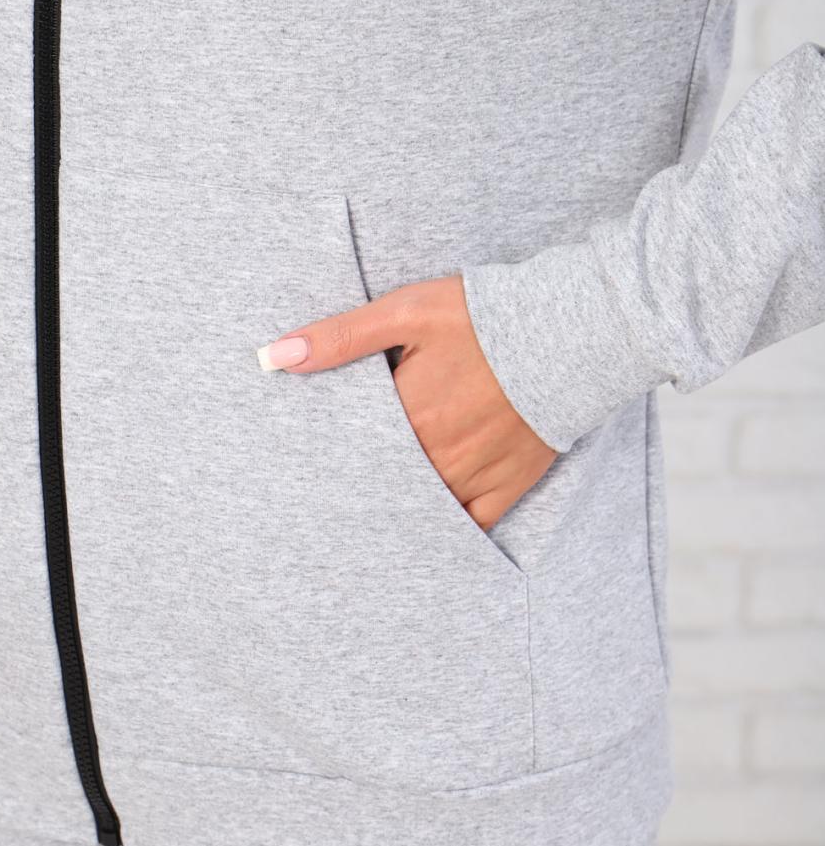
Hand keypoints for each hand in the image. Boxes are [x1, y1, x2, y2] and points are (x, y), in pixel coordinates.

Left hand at [256, 275, 558, 529]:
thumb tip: (274, 357)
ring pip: (421, 507)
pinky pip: (472, 524)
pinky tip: (423, 534)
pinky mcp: (510, 484)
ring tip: (365, 519)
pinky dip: (447, 530)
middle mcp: (438, 455)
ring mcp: (475, 474)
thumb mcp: (406, 311)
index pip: (352, 449)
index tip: (306, 467)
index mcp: (408, 415)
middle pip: (383, 483)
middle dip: (358, 488)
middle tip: (327, 499)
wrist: (571, 330)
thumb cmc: (486, 316)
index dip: (330, 456)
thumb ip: (340, 337)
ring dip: (396, 509)